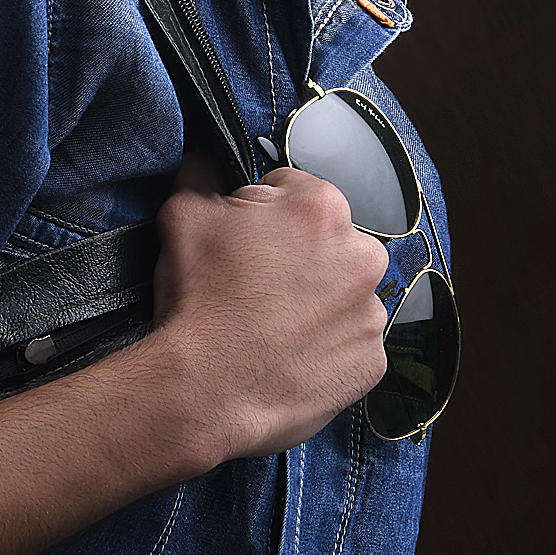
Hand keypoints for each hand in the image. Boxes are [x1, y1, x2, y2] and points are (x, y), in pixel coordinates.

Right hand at [141, 153, 389, 470]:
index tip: (241, 242)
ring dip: (315, 302)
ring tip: (270, 325)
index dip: (259, 214)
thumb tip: (204, 164)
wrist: (207, 390)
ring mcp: (371, 312)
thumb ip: (201, 179)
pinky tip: (289, 353)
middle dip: (296, 257)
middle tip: (254, 285)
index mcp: (321, 208)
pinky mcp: (372, 361)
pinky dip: (326, 347)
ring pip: (343, 294)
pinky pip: (351, 343)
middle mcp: (361, 255)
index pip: (291, 192)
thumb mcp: (183, 218)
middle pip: (327, 242)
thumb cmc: (199, 301)